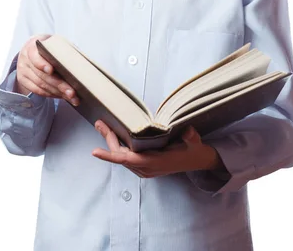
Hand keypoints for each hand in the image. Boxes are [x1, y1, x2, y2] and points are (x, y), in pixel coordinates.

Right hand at [16, 34, 80, 105]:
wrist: (32, 50)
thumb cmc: (47, 46)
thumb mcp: (53, 43)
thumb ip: (62, 50)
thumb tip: (80, 61)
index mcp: (32, 46)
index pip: (35, 56)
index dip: (42, 64)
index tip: (51, 70)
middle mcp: (25, 59)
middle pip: (41, 75)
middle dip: (58, 84)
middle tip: (72, 92)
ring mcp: (23, 71)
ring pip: (41, 85)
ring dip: (58, 92)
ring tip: (72, 97)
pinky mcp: (24, 81)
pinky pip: (39, 91)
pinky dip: (52, 94)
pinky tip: (63, 96)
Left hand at [92, 121, 222, 177]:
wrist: (198, 161)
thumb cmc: (194, 150)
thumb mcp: (195, 143)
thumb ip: (191, 137)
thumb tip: (189, 131)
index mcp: (155, 163)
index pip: (128, 160)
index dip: (110, 156)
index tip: (95, 152)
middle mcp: (146, 168)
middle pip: (121, 155)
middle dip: (109, 139)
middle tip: (100, 123)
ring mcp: (144, 169)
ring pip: (122, 157)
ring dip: (112, 142)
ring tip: (103, 126)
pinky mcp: (144, 166)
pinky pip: (126, 157)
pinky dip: (119, 146)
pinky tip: (115, 135)